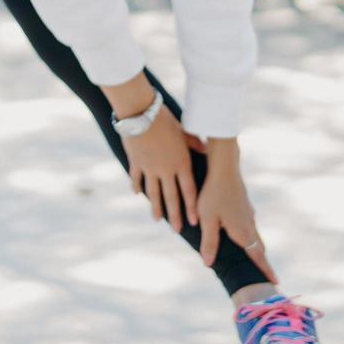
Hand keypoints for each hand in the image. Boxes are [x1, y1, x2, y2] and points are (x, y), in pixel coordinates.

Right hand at [119, 103, 207, 232]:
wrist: (141, 113)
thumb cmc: (166, 120)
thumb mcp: (184, 131)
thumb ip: (195, 143)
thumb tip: (207, 149)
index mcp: (180, 163)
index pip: (188, 190)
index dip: (191, 207)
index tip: (193, 222)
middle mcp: (166, 169)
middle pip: (171, 197)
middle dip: (174, 215)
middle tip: (176, 230)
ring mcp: (149, 168)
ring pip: (153, 193)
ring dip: (155, 207)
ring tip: (157, 219)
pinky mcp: (136, 163)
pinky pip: (137, 178)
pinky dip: (136, 187)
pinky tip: (137, 195)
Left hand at [197, 159, 278, 283]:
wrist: (224, 167)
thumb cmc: (213, 193)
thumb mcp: (207, 219)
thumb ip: (209, 242)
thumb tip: (209, 263)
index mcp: (242, 231)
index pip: (257, 256)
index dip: (265, 270)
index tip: (276, 283)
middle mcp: (249, 224)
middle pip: (259, 248)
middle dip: (263, 262)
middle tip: (269, 277)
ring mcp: (248, 214)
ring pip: (255, 236)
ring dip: (257, 249)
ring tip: (258, 259)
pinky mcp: (245, 205)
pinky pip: (250, 225)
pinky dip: (251, 236)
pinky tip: (245, 234)